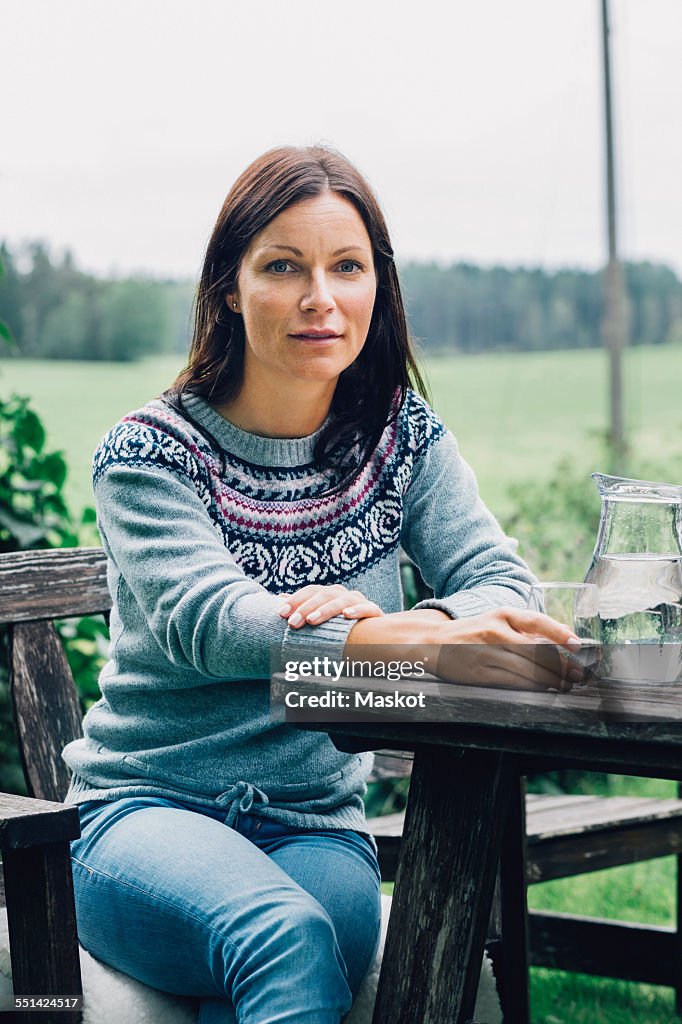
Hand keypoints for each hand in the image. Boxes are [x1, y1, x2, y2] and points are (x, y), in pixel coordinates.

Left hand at [277, 585, 383, 629]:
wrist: (372, 632)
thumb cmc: (339, 625)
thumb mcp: (319, 615)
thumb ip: (302, 606)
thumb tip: (279, 598)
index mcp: (329, 593)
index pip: (310, 591)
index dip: (295, 600)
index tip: (281, 613)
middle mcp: (343, 593)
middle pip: (323, 594)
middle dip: (306, 608)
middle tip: (293, 623)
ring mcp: (359, 600)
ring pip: (342, 600)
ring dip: (326, 609)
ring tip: (312, 620)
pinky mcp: (374, 611)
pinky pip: (367, 608)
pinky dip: (357, 610)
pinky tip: (346, 614)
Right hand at [436, 607, 584, 691]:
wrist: (434, 643)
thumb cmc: (473, 632)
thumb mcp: (499, 620)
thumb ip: (529, 626)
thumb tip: (564, 633)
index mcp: (502, 615)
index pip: (537, 621)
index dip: (560, 634)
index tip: (578, 646)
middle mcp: (495, 632)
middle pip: (537, 651)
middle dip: (562, 666)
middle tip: (578, 675)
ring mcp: (487, 654)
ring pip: (528, 670)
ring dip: (552, 680)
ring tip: (564, 685)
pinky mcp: (480, 674)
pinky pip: (513, 682)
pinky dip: (533, 687)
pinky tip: (543, 688)